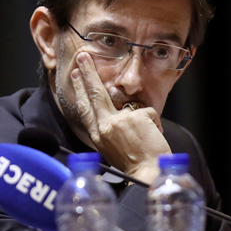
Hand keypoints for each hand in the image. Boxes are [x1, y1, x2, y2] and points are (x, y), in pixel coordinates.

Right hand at [71, 52, 169, 184]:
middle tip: (82, 56)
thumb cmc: (133, 163)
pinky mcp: (136, 118)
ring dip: (118, 91)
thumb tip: (112, 113)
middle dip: (86, 73)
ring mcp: (118, 122)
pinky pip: (147, 111)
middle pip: (93, 94)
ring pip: (117, 97)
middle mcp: (104, 127)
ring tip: (114, 88)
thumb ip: (108, 128)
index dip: (79, 89)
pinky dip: (154, 122)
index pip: (84, 108)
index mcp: (97, 135)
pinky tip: (155, 135)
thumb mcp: (111, 147)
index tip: (75, 75)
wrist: (148, 174)